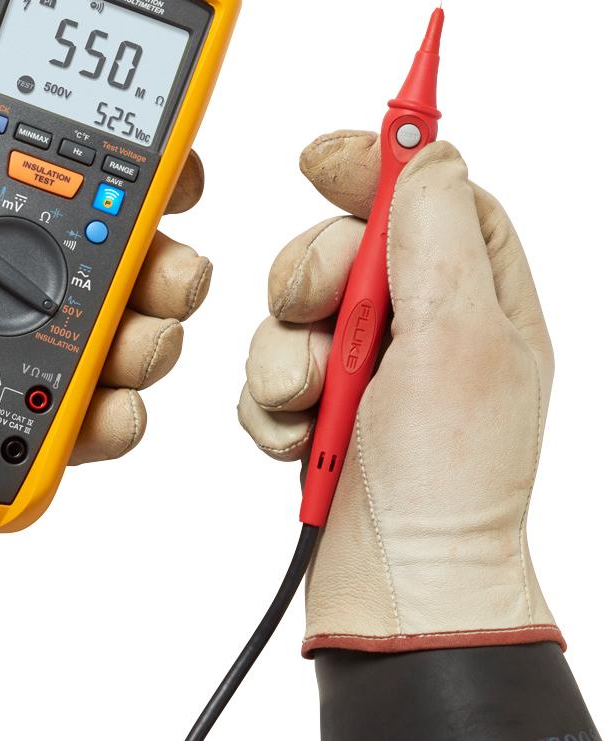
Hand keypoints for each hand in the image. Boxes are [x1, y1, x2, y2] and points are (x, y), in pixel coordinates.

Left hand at [0, 37, 211, 592]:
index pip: (87, 178)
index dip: (149, 168)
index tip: (178, 172)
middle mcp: (20, 280)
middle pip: (134, 262)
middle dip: (172, 265)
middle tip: (168, 274)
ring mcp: (31, 351)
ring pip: (133, 338)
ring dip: (155, 339)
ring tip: (136, 348)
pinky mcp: (30, 418)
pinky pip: (99, 418)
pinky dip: (118, 417)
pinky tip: (105, 412)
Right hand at [239, 130, 559, 651]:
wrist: (396, 585)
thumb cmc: (447, 483)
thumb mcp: (459, 340)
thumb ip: (437, 233)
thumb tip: (424, 155)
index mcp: (476, 297)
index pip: (428, 194)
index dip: (377, 164)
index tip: (326, 156)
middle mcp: (420, 325)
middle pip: (342, 243)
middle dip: (312, 275)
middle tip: (319, 314)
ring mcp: (362, 368)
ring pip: (289, 308)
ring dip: (285, 356)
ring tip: (311, 404)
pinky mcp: (314, 406)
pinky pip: (264, 369)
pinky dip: (269, 403)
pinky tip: (298, 438)